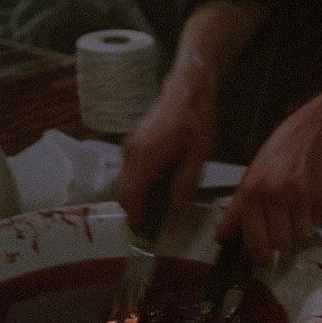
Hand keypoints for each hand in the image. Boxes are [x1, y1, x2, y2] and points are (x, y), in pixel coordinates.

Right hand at [117, 88, 217, 230]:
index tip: (141, 232)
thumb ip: (185, 184)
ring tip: (155, 207)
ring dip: (135, 196)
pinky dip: (137, 182)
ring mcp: (129, 145)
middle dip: (133, 209)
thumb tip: (176, 210)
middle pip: (123, 191)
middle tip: (151, 224)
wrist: (187, 90)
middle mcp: (131, 152)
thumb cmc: (196, 121)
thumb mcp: (198, 156)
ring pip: (124, 180)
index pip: (131, 196)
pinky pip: (129, 169)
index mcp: (146, 157)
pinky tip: (156, 185)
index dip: (134, 217)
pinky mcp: (133, 140)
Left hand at [215, 95, 321, 265]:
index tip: (262, 260)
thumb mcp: (254, 171)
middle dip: (280, 244)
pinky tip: (311, 200)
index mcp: (254, 190)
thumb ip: (238, 207)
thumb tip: (220, 236)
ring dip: (298, 233)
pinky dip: (313, 219)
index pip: (254, 239)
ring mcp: (302, 199)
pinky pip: (316, 225)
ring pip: (299, 239)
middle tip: (282, 234)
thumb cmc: (284, 148)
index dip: (259, 255)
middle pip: (279, 245)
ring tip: (297, 214)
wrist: (321, 128)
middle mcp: (276, 196)